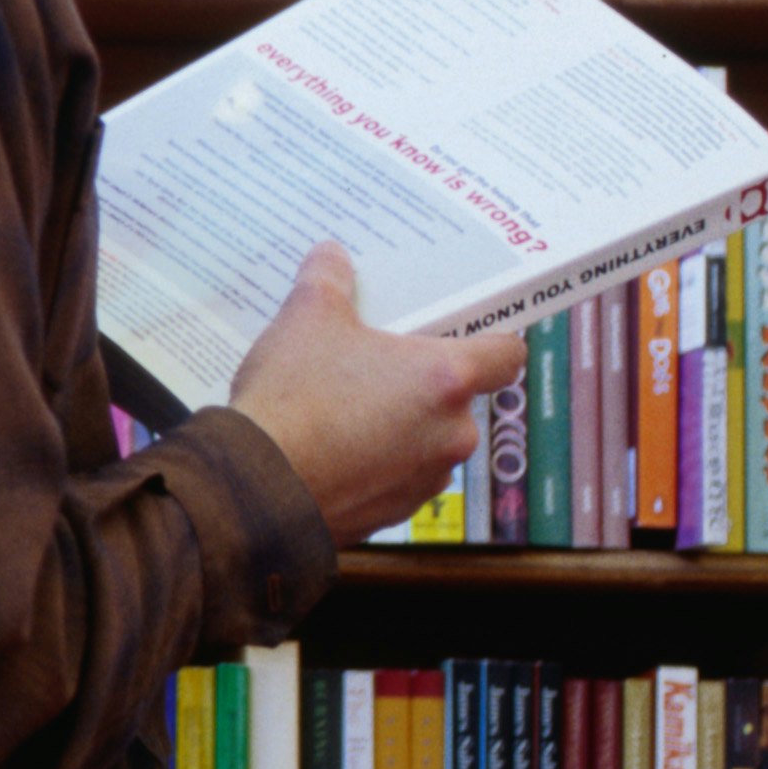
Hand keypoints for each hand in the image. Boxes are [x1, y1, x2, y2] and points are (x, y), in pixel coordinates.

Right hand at [221, 243, 527, 541]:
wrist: (259, 487)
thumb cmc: (295, 397)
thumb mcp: (305, 316)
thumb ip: (327, 279)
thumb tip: (330, 256)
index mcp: (445, 378)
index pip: (508, 354)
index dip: (492, 340)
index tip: (467, 334)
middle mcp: (452, 433)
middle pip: (456, 398)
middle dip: (420, 383)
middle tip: (373, 364)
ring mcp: (426, 478)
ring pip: (427, 440)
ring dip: (399, 426)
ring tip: (342, 410)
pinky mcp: (396, 512)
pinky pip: (396, 477)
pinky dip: (374, 463)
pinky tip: (329, 449)